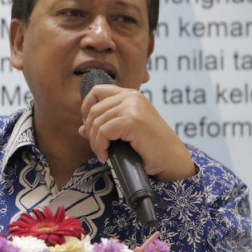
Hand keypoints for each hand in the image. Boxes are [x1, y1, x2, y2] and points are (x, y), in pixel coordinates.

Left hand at [79, 84, 194, 181]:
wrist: (171, 159)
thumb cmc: (150, 148)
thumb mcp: (124, 133)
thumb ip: (104, 126)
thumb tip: (81, 129)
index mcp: (130, 95)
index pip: (96, 91)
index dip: (86, 108)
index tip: (90, 128)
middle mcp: (131, 96)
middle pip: (93, 110)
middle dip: (90, 132)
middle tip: (98, 148)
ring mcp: (132, 106)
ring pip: (97, 123)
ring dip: (96, 143)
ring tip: (104, 154)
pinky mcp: (132, 120)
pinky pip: (103, 132)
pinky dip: (100, 147)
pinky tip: (107, 157)